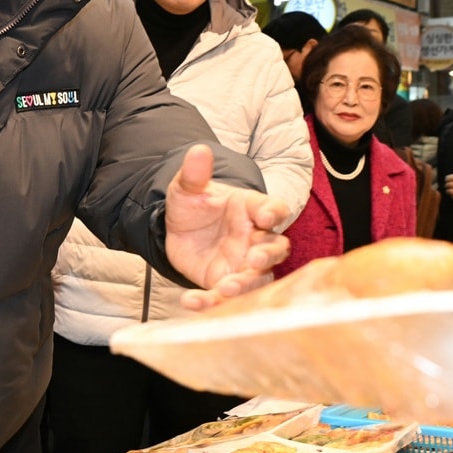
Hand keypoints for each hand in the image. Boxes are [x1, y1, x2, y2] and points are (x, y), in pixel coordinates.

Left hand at [164, 145, 290, 310]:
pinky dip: (209, 302)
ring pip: (257, 279)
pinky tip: (190, 301)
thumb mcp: (188, 188)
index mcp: (253, 209)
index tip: (266, 217)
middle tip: (253, 259)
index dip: (275, 213)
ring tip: (226, 288)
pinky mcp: (225, 282)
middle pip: (275, 249)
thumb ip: (195, 174)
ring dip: (245, 285)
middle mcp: (255, 238)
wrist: (177, 230)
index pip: (274, 209)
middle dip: (267, 255)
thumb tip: (198, 150)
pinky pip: (223, 297)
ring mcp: (243, 263)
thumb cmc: (194, 205)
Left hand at [444, 172, 452, 201]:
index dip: (447, 178)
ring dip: (448, 190)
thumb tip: (449, 177)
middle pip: (450, 184)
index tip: (446, 179)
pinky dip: (451, 195)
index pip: (452, 177)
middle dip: (447, 184)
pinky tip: (452, 194)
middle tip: (446, 185)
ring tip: (448, 190)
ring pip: (450, 191)